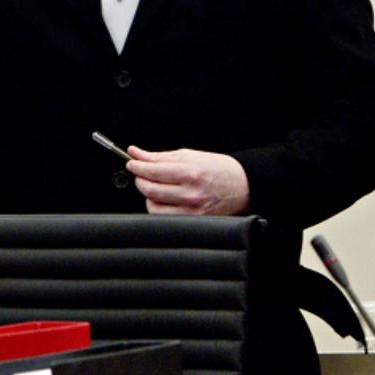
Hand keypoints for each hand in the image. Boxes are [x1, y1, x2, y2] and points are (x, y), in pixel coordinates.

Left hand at [126, 147, 250, 215]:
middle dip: (140, 179)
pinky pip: (163, 217)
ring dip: (148, 195)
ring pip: (153, 206)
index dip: (137, 166)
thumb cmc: (219, 169)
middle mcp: (191, 193)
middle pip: (149, 189)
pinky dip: (159, 207)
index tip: (132, 163)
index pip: (153, 171)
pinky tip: (165, 199)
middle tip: (142, 173)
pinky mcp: (192, 221)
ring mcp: (191, 210)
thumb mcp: (191, 156)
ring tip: (157, 187)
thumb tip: (136, 153)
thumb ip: (161, 156)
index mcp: (191, 172)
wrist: (242, 186)